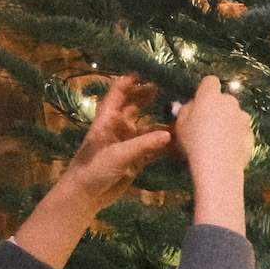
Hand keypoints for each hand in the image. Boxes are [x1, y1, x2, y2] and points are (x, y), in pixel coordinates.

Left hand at [56, 74, 172, 203]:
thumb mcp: (117, 155)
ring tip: (184, 118)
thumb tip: (171, 135)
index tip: (152, 72)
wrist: (85, 195)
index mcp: (108, 119)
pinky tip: (181, 144)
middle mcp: (119, 127)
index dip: (133, 80)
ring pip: (149, 127)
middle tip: (174, 89)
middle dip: (152, 96)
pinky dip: (166, 146)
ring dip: (163, 124)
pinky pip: (154, 148)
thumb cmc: (93, 169)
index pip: (119, 92)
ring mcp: (128, 142)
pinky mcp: (135, 158)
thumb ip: (144, 145)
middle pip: (136, 105)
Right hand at [172, 75, 250, 231]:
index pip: (210, 81)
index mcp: (210, 96)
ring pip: (234, 115)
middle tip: (206, 124)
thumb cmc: (194, 142)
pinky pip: (241, 130)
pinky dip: (236, 136)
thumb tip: (193, 106)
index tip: (200, 102)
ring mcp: (243, 118)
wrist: (218, 166)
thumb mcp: (180, 124)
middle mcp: (230, 102)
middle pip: (224, 99)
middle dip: (217, 108)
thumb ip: (187, 110)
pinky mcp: (251, 133)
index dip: (205, 90)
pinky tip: (227, 149)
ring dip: (228, 122)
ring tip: (217, 140)